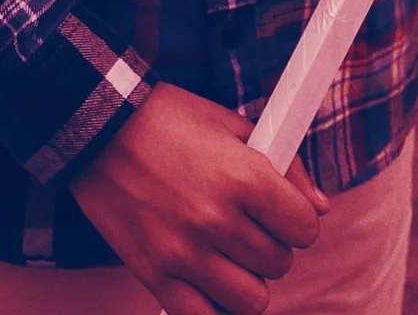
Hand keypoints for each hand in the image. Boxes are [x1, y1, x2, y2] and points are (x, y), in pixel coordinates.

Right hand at [67, 86, 323, 314]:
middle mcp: (217, 220)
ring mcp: (184, 253)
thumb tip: (321, 209)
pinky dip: (212, 306)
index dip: (297, 220)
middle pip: (279, 264)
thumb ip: (286, 167)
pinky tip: (207, 283)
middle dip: (269, 246)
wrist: (96, 128)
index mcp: (244, 178)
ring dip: (245, 280)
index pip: (305, 229)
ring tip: (226, 254)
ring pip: (251, 299)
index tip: (280, 213)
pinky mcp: (154, 275)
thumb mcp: (232, 124)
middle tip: (245, 226)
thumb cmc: (167, 121)